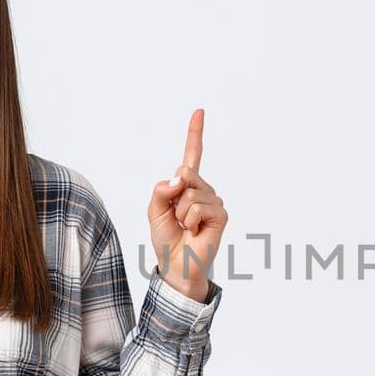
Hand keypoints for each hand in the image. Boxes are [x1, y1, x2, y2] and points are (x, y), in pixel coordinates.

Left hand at [146, 108, 227, 301]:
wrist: (176, 264)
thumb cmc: (166, 238)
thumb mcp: (154, 210)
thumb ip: (161, 190)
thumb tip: (180, 177)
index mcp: (186, 185)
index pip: (192, 156)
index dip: (195, 133)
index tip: (199, 111)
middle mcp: (202, 189)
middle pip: (185, 174)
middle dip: (173, 196)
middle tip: (177, 217)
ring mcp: (213, 201)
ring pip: (190, 193)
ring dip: (181, 213)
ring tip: (186, 227)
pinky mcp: (220, 214)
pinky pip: (198, 207)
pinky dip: (190, 220)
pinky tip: (195, 231)